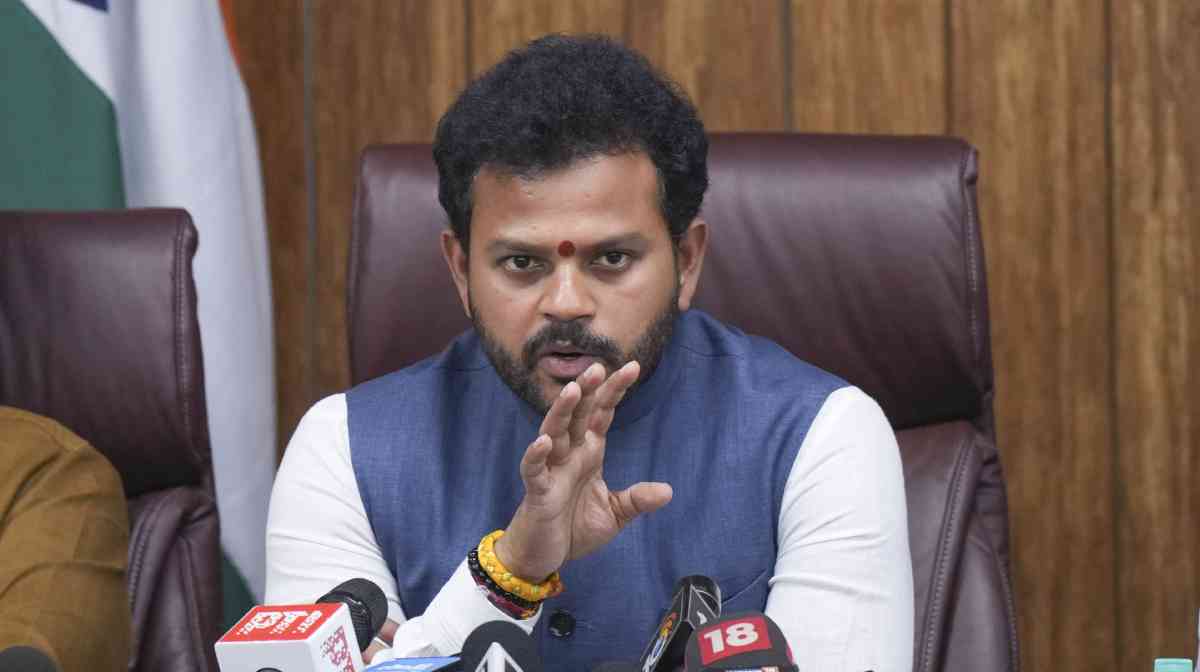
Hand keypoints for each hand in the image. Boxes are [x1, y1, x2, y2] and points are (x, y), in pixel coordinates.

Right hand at [494, 361, 672, 580]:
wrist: (543, 556)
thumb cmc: (574, 529)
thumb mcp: (613, 514)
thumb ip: (636, 500)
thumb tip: (668, 491)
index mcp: (588, 453)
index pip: (602, 415)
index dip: (614, 391)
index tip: (633, 367)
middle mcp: (570, 455)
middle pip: (578, 414)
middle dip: (588, 390)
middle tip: (599, 365)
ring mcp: (552, 470)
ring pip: (554, 432)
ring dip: (563, 411)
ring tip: (574, 389)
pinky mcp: (537, 491)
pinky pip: (535, 469)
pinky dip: (537, 455)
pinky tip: (544, 442)